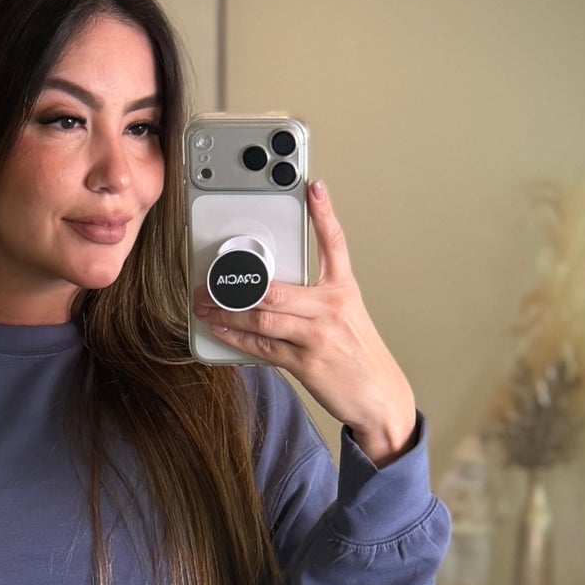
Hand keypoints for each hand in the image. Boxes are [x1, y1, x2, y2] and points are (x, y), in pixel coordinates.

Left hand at [192, 178, 417, 464]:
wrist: (379, 396)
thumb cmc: (360, 358)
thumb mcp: (348, 317)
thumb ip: (316, 301)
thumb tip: (274, 296)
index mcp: (343, 291)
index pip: (334, 244)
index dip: (324, 214)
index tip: (313, 188)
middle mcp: (331, 308)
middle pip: (276, 288)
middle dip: (237, 285)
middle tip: (211, 279)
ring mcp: (318, 336)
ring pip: (264, 317)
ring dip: (228, 312)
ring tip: (205, 305)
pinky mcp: (307, 363)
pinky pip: (264, 347)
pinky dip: (238, 338)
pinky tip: (221, 330)